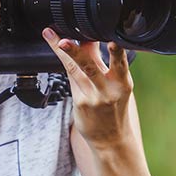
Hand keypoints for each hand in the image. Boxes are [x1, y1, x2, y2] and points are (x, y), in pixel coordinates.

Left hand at [41, 28, 133, 148]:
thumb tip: (89, 36)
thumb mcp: (115, 84)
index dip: (117, 52)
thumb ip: (101, 61)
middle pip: (90, 67)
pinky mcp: (80, 103)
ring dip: (63, 53)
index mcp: (123, 83)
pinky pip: (70, 79)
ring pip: (74, 70)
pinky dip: (65, 63)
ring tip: (52, 37)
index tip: (113, 40)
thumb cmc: (114, 107)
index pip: (120, 64)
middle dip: (77, 52)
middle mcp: (108, 90)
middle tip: (63, 41)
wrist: (111, 139)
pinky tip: (57, 49)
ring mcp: (92, 98)